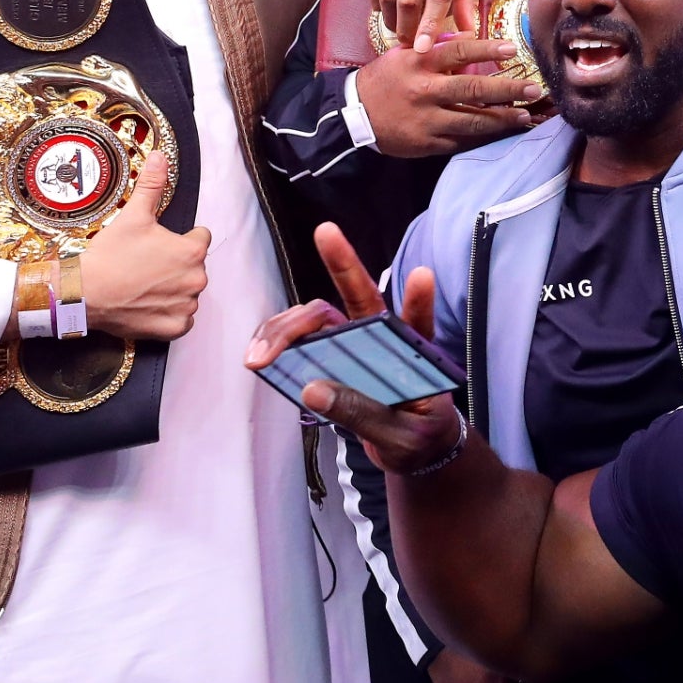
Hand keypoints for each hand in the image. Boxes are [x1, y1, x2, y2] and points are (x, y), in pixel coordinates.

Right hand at [77, 153, 209, 340]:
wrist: (84, 293)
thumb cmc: (110, 255)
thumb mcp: (133, 215)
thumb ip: (152, 185)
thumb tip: (161, 156)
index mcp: (193, 250)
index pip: (200, 238)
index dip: (179, 239)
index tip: (157, 244)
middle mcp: (197, 279)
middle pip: (194, 266)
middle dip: (175, 264)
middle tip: (145, 264)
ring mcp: (187, 305)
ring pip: (187, 292)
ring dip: (172, 289)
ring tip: (143, 284)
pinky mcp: (175, 327)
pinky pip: (181, 319)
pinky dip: (167, 314)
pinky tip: (147, 304)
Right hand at [246, 223, 462, 474]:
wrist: (415, 450)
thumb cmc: (419, 437)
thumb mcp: (400, 436)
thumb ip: (363, 414)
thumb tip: (312, 390)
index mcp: (414, 354)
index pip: (418, 321)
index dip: (419, 299)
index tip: (423, 275)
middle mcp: (384, 339)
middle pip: (359, 297)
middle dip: (343, 260)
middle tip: (326, 232)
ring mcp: (356, 345)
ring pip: (319, 316)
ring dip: (287, 325)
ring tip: (259, 354)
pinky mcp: (332, 359)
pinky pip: (302, 340)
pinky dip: (278, 342)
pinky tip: (259, 355)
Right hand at [354, 36, 545, 157]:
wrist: (354, 114)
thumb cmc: (385, 80)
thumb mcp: (405, 55)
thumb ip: (437, 49)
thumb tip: (471, 37)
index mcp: (420, 64)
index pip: (458, 52)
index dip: (487, 49)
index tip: (513, 48)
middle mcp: (426, 91)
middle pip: (473, 89)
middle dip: (507, 90)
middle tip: (534, 88)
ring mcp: (427, 120)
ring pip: (472, 121)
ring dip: (503, 119)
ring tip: (525, 116)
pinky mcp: (427, 143)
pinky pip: (461, 141)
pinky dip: (483, 138)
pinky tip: (501, 134)